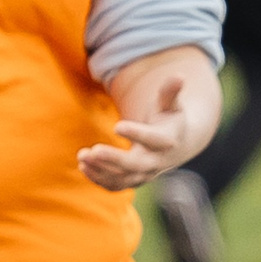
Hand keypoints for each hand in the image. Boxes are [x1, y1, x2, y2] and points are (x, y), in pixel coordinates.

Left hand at [79, 71, 198, 190]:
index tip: (116, 126)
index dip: (136, 133)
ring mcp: (144, 174)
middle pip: (135, 166)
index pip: (153, 140)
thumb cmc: (170, 119)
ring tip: (82, 156)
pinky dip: (98, 178)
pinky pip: (115, 185)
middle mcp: (157, 162)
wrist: (176, 145)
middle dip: (114, 159)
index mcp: (167, 141)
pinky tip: (83, 165)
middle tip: (93, 150)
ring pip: (122, 179)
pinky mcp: (133, 180)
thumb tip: (178, 76)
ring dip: (101, 170)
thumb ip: (170, 92)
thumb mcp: (171, 104)